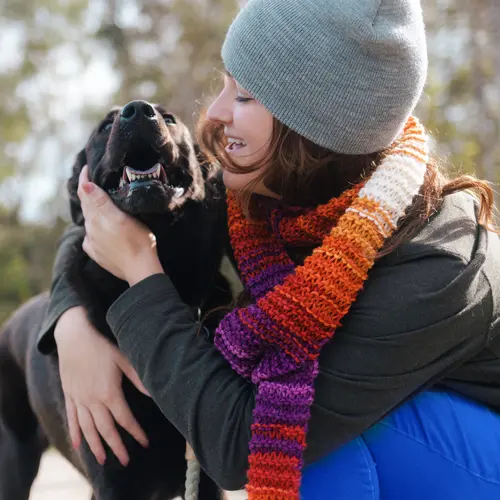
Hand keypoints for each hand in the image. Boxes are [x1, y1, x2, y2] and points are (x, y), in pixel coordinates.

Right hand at [55, 306, 150, 465]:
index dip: (135, 432)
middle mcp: (92, 399)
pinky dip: (75, 432)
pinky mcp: (69, 394)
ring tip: (103, 460)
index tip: (145, 442)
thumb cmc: (102, 344)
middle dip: (116, 446)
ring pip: (87, 428)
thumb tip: (154, 393)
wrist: (74, 334)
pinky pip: (72, 418)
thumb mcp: (123, 358)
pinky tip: (79, 444)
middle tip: (125, 461)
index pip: (125, 419)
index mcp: (109, 392)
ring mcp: (79, 398)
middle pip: (106, 429)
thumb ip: (137, 377)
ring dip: (96, 446)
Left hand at [77, 165, 163, 284]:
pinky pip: (93, 236)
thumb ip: (100, 202)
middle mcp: (91, 229)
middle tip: (96, 179)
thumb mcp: (121, 218)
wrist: (141, 269)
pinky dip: (95, 228)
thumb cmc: (137, 241)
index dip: (84, 178)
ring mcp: (94, 242)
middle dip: (89, 192)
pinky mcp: (98, 253)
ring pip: (90, 221)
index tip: (87, 167)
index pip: (84, 192)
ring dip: (94, 210)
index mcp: (96, 217)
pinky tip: (102, 230)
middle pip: (86, 205)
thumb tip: (84, 186)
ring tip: (103, 202)